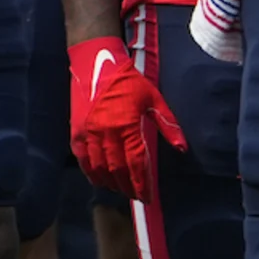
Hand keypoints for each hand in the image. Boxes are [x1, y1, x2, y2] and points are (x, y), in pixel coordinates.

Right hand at [67, 35, 185, 199]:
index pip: (136, 163)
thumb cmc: (127, 80)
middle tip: (136, 196)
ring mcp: (89, 133)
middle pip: (117, 170)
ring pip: (99, 168)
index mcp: (127, 125)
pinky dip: (90, 173)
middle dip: (128, 187)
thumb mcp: (152, 98)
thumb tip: (182, 148)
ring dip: (110, 183)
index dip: (142, 183)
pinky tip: (98, 180)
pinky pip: (82, 159)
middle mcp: (106, 133)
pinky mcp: (76, 131)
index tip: (147, 196)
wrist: (95, 62)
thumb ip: (167, 124)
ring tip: (120, 191)